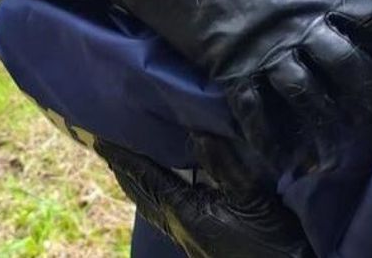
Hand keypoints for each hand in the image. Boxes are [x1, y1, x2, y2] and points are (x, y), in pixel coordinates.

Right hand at [92, 0, 371, 173]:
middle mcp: (299, 24)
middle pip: (349, 65)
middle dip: (368, 94)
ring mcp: (266, 49)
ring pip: (308, 96)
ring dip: (324, 129)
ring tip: (336, 158)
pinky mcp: (232, 68)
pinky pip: (256, 112)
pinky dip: (268, 140)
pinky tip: (279, 162)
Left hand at [94, 133, 314, 257]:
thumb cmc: (272, 242)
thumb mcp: (253, 198)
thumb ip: (225, 164)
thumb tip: (197, 130)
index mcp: (184, 212)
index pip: (144, 177)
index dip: (122, 156)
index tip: (99, 137)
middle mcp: (178, 225)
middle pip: (141, 192)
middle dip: (123, 168)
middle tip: (107, 143)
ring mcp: (188, 237)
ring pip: (152, 204)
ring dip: (138, 181)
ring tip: (129, 160)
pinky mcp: (200, 241)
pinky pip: (165, 211)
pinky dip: (155, 192)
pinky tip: (165, 186)